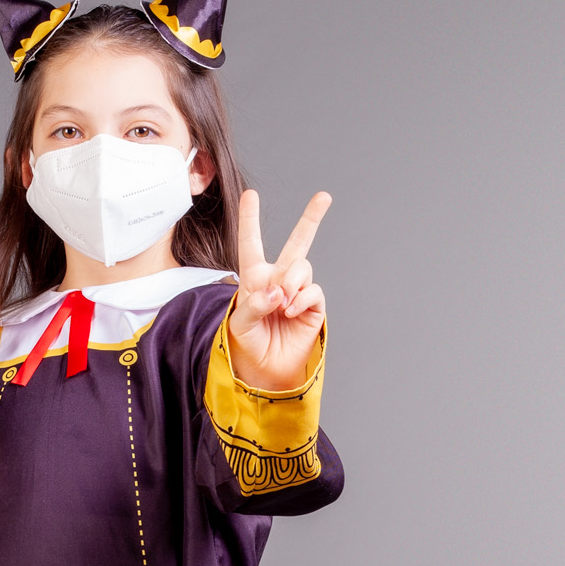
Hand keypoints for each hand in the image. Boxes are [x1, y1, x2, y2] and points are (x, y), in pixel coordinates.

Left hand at [227, 188, 330, 391]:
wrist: (267, 370)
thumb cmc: (248, 344)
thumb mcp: (240, 324)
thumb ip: (253, 304)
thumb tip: (277, 291)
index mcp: (255, 278)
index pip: (251, 244)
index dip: (250, 220)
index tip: (251, 195)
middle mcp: (279, 279)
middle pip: (298, 242)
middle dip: (312, 218)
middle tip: (324, 196)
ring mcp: (298, 291)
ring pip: (302, 267)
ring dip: (292, 281)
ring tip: (283, 303)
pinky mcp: (313, 306)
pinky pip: (312, 290)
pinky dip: (301, 299)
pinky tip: (291, 312)